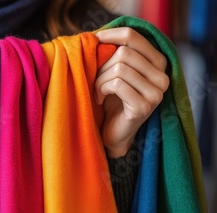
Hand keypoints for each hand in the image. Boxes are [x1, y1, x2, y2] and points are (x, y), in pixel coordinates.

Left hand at [95, 27, 168, 157]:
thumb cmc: (111, 99)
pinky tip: (100, 100)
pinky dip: (101, 90)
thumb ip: (114, 54)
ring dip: (100, 80)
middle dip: (102, 66)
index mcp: (158, 62)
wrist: (112, 132)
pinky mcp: (144, 106)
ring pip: (120, 68)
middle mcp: (162, 76)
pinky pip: (117, 84)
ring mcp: (156, 92)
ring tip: (98, 92)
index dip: (110, 35)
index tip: (94, 41)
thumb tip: (97, 35)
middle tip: (96, 81)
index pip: (133, 36)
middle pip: (124, 53)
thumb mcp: (114, 72)